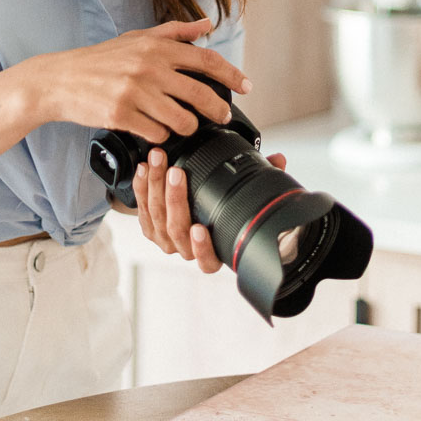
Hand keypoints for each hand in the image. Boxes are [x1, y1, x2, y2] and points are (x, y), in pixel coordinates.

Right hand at [34, 18, 250, 141]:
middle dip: (218, 110)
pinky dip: (161, 136)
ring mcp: (135, 93)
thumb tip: (206, 24)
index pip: (205, 59)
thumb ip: (174, 31)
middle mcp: (148, 68)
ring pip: (182, 120)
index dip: (231, 75)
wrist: (60, 80)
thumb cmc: (100, 60)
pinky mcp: (121, 115)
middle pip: (200, 94)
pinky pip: (157, 133)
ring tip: (183, 125)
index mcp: (156, 48)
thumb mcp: (136, 38)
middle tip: (222, 117)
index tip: (246, 86)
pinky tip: (155, 131)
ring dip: (188, 126)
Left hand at [135, 147, 287, 272]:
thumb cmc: (223, 204)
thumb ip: (261, 176)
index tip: (200, 229)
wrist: (188, 209)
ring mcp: (166, 240)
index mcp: (213, 251)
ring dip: (156, 186)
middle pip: (177, 230)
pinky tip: (145, 169)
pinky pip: (142, 209)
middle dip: (175, 199)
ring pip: (157, 217)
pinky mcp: (150, 228)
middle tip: (176, 172)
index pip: (208, 261)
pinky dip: (142, 188)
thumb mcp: (243, 191)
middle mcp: (187, 250)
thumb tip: (278, 159)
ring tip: (159, 160)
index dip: (202, 248)